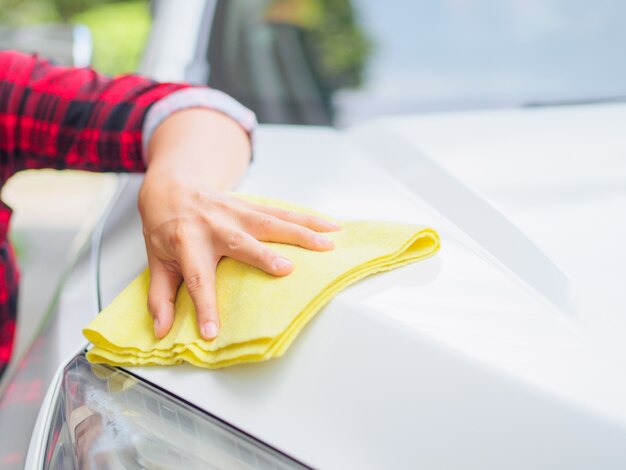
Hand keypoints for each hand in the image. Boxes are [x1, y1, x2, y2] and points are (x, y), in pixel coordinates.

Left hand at [139, 108, 339, 339]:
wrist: (172, 186)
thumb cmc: (166, 229)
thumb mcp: (156, 262)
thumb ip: (159, 297)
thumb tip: (161, 332)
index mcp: (186, 244)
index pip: (195, 279)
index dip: (204, 307)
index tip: (211, 333)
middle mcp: (214, 226)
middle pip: (241, 242)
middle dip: (264, 256)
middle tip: (287, 269)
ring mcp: (235, 213)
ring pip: (271, 222)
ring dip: (301, 232)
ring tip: (328, 244)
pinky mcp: (250, 206)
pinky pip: (282, 212)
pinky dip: (308, 218)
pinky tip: (330, 225)